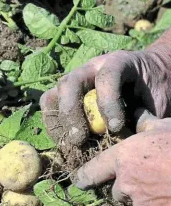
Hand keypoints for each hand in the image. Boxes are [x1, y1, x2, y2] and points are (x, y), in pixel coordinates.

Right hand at [40, 29, 170, 145]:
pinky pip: (49, 107)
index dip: (108, 103)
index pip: (107, 77)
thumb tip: (117, 141)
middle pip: (68, 84)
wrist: (148, 78)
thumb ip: (140, 117)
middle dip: (71, 115)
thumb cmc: (153, 90)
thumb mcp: (155, 101)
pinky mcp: (66, 95)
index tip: (115, 128)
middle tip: (79, 139)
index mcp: (118, 62)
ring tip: (69, 143)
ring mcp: (75, 81)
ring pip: (52, 96)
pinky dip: (52, 126)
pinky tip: (64, 140)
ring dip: (56, 123)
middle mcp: (90, 69)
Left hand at [76, 111, 170, 205]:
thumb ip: (145, 124)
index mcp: (124, 158)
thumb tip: (137, 117)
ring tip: (167, 186)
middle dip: (128, 187)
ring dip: (147, 199)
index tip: (79, 181)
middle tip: (149, 177)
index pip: (94, 169)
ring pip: (138, 204)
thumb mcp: (165, 127)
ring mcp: (143, 204)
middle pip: (118, 191)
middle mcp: (127, 183)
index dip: (85, 176)